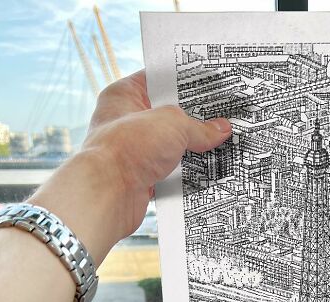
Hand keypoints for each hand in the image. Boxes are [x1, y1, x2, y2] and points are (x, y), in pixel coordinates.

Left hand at [30, 69, 230, 262]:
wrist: (107, 195)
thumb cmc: (127, 149)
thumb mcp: (173, 125)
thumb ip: (199, 127)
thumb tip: (221, 130)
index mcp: (124, 95)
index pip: (157, 79)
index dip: (183, 80)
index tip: (209, 83)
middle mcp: (125, 121)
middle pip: (167, 115)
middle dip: (194, 119)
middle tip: (222, 116)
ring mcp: (133, 151)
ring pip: (170, 146)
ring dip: (191, 149)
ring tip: (220, 144)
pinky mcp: (140, 178)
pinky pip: (169, 172)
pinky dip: (185, 173)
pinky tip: (206, 171)